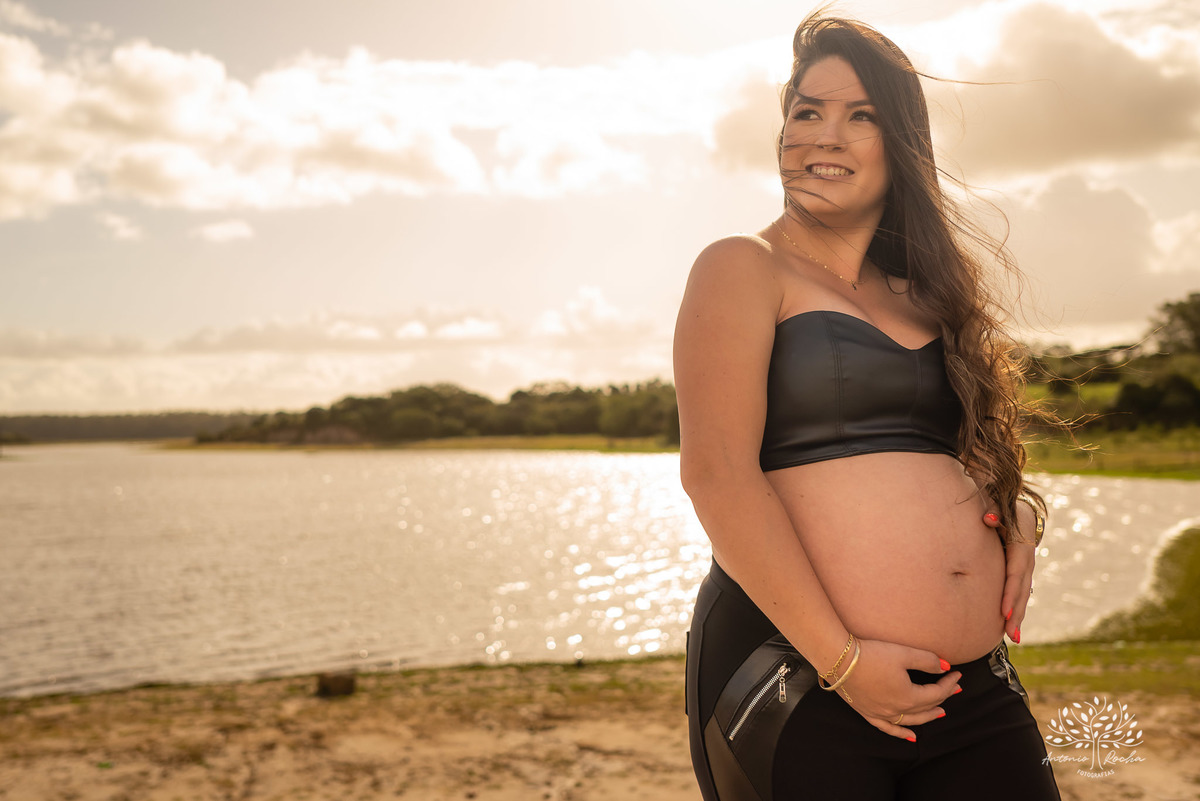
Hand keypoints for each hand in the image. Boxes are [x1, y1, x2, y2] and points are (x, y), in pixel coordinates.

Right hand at [837, 638, 960, 740]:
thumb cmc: (871, 654)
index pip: (936, 693)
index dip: (949, 684)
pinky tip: (911, 737)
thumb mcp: (903, 653)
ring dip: (928, 717)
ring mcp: (882, 714)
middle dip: (943, 698)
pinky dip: (902, 734)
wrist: (839, 660)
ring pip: (911, 721)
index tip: (957, 673)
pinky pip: (889, 729)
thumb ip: (928, 661)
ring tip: (940, 712)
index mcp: (908, 697)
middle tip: (953, 688)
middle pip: (926, 707)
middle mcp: (897, 710)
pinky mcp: (868, 713)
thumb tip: (946, 667)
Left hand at [982, 504, 1037, 642]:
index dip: (1010, 593)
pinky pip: (1021, 595)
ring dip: (1019, 617)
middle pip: (1022, 590)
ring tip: (1014, 638)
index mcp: (1020, 547)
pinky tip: (1013, 631)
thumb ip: (994, 513)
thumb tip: (987, 519)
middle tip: (1010, 633)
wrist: (1019, 513)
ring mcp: (1026, 571)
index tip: (1003, 611)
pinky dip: (1018, 612)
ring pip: (1024, 596)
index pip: (1015, 574)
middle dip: (1016, 612)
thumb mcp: (999, 508)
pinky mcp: (1021, 576)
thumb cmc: (1002, 510)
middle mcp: (1026, 562)